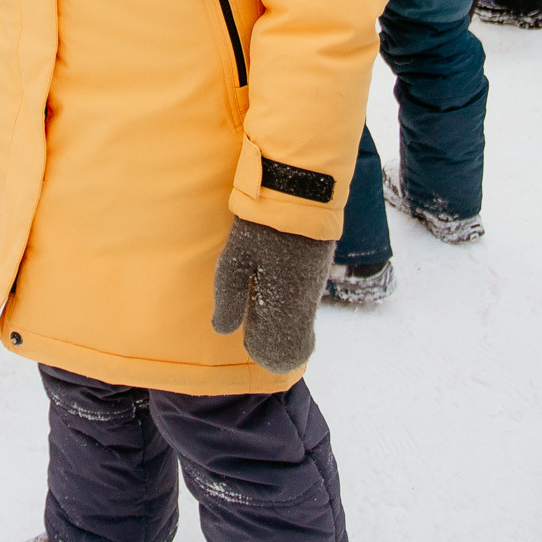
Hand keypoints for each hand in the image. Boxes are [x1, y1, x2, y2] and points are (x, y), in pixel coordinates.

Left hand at [210, 216, 335, 373]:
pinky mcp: (319, 264)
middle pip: (294, 335)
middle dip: (272, 336)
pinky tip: (270, 283)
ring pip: (299, 313)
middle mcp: (307, 298)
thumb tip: (222, 331)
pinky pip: (303, 294)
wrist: (296, 190)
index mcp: (288, 304)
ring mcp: (316, 281)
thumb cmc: (261, 226)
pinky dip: (287, 298)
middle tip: (252, 325)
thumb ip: (228, 298)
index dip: (266, 351)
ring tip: (257, 298)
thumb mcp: (235, 261)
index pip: (286, 349)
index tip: (250, 342)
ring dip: (279, 315)